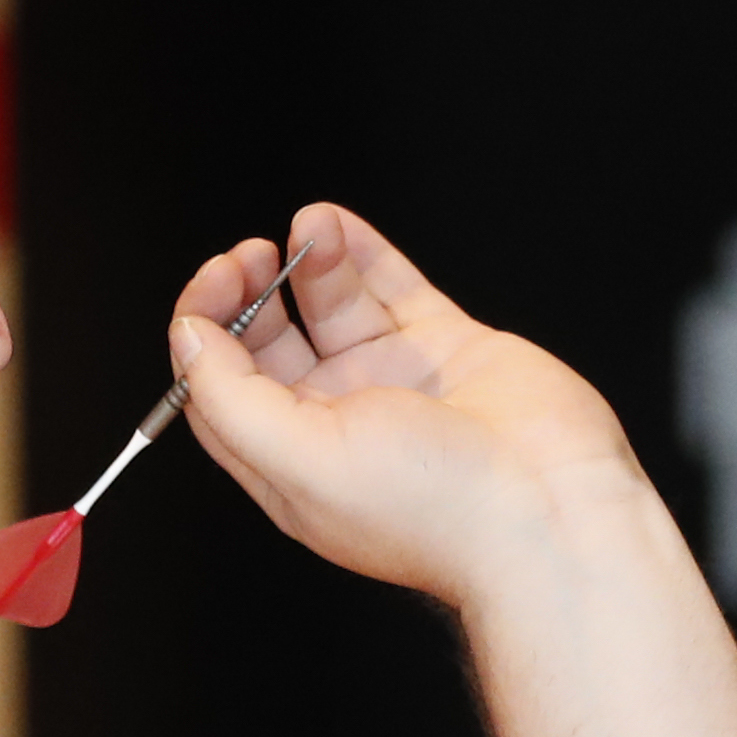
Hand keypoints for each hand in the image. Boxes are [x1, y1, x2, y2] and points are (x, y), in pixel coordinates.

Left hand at [164, 202, 653, 610]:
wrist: (550, 511)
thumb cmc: (433, 509)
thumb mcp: (299, 460)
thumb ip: (228, 398)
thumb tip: (186, 338)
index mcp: (290, 462)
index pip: (217, 389)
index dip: (203, 331)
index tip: (214, 288)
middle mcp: (336, 423)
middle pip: (266, 342)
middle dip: (248, 291)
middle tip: (251, 255)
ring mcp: (392, 383)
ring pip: (330, 305)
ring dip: (309, 259)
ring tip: (311, 228)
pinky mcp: (446, 349)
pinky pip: (392, 288)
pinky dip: (362, 252)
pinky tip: (335, 224)